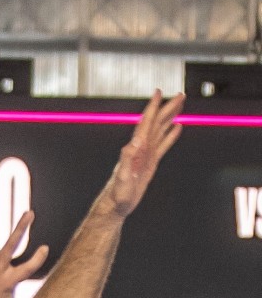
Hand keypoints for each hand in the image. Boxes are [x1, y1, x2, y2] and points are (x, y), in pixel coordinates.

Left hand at [104, 89, 183, 217]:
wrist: (117, 205)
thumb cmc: (117, 193)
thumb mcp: (122, 176)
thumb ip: (127, 157)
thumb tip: (136, 141)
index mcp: (136, 148)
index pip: (146, 122)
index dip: (152, 107)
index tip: (158, 93)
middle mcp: (141, 148)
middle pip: (157, 123)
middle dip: (168, 108)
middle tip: (180, 95)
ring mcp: (146, 154)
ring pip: (161, 130)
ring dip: (170, 117)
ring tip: (180, 105)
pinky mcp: (150, 162)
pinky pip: (163, 144)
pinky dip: (170, 135)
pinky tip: (177, 127)